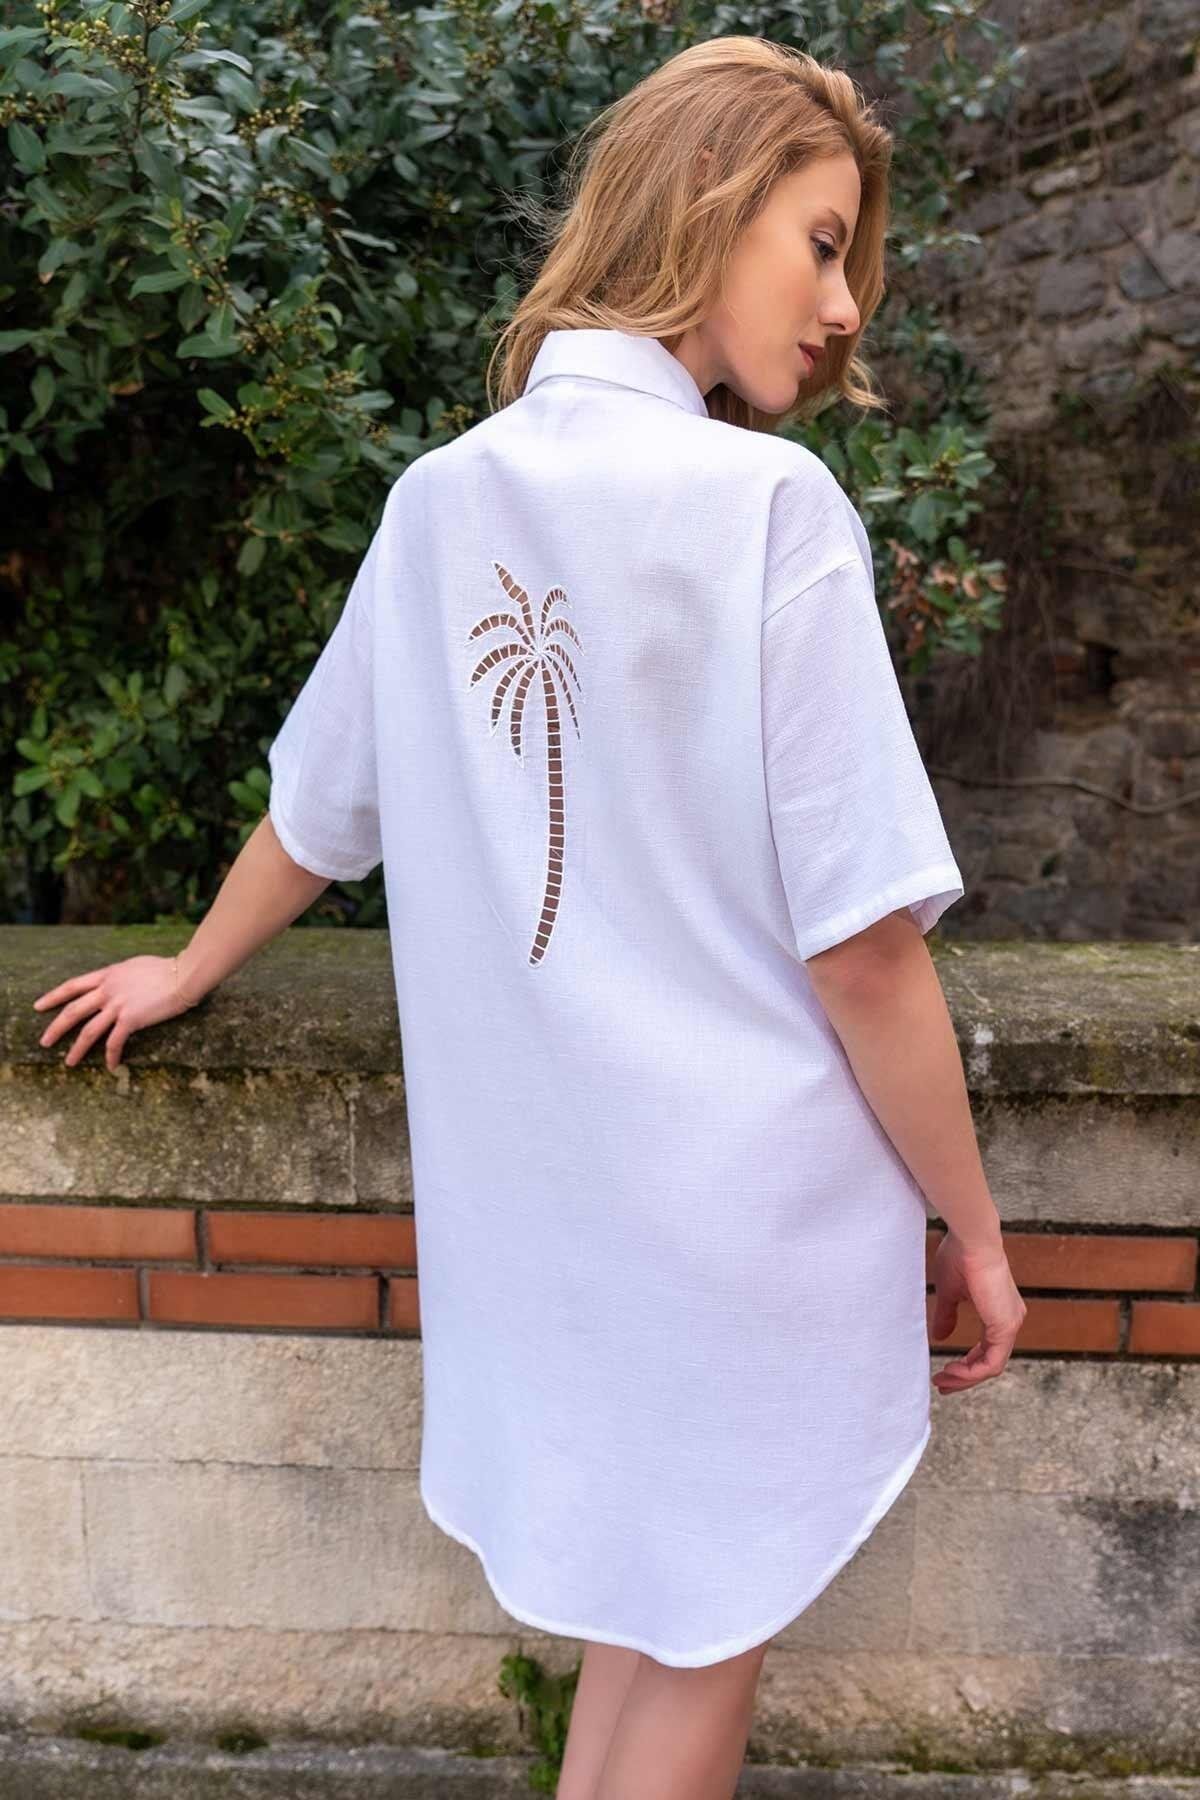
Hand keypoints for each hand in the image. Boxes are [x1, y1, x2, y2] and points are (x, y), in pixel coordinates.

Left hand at [32, 954, 198, 1073]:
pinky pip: (114, 1042)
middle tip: (44, 1042)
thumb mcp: (134, 966)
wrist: (183, 975)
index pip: (72, 986)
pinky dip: (111, 1056)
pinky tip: (110, 1066)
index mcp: (107, 975)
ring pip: (88, 1031)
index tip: (38, 1006)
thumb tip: (117, 983)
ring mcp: (117, 1005)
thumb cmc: (166, 969)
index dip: (53, 996)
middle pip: (73, 1011)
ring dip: (76, 1049)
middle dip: (56, 1028)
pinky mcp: (131, 1019)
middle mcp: (107, 990)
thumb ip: (120, 977)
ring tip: (69, 1063)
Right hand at [929, 1229, 1025, 1393]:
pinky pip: (992, 1362)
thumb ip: (947, 1316)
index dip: (965, 1365)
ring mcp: (1010, 1324)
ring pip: (991, 1366)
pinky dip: (972, 1371)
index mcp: (999, 1311)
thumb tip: (940, 1337)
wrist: (971, 1239)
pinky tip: (952, 1371)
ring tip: (942, 1380)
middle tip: (942, 1385)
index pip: (986, 1350)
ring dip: (965, 1378)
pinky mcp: (1006, 1325)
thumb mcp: (950, 1293)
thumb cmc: (960, 1256)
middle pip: (989, 1363)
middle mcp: (1009, 1320)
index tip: (943, 1372)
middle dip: (964, 1378)